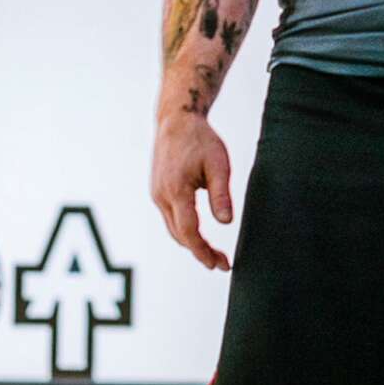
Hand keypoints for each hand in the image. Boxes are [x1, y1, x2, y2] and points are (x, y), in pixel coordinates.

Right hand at [150, 115, 233, 270]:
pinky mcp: (158, 191)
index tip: (219, 264)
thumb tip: (226, 223)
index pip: (189, 231)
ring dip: (192, 243)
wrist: (176, 120)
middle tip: (222, 263)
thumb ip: (220, 194)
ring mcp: (156, 194)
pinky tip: (199, 234)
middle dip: (200, 252)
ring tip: (214, 254)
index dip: (203, 251)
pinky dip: (184, 230)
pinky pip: (171, 218)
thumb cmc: (200, 139)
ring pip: (173, 229)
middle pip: (180, 235)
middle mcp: (161, 196)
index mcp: (176, 190)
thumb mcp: (218, 164)